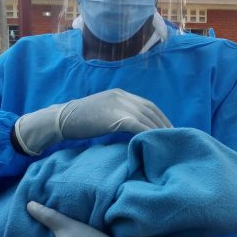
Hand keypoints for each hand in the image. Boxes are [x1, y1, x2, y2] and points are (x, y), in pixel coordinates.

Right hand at [14, 89, 170, 154]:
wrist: (62, 119)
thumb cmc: (80, 120)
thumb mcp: (103, 113)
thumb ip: (118, 116)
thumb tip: (133, 129)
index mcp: (120, 94)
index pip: (148, 105)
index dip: (160, 117)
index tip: (169, 128)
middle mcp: (122, 96)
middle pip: (150, 110)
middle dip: (164, 123)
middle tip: (174, 137)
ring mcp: (118, 105)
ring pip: (146, 117)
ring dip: (159, 130)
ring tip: (167, 142)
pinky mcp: (114, 116)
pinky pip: (137, 125)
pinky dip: (147, 133)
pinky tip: (152, 142)